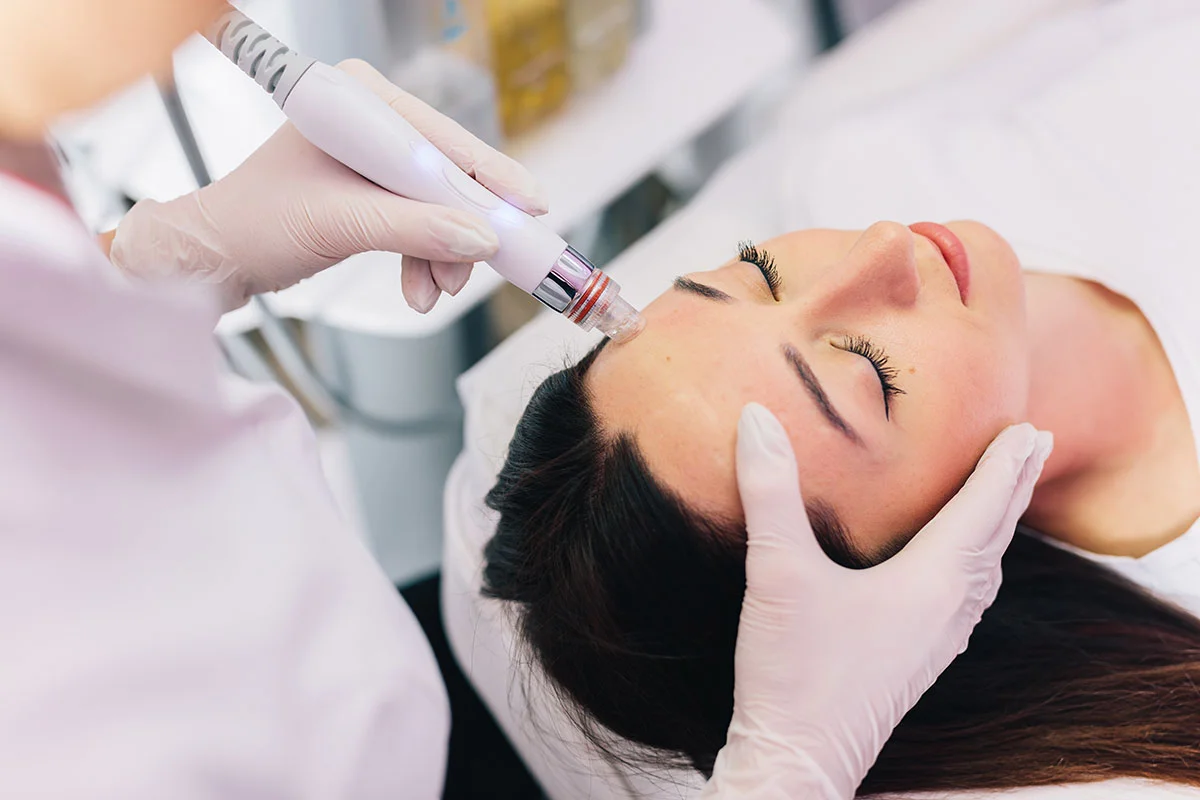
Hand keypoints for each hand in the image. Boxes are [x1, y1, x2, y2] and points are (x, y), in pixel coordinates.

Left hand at [109, 59, 546, 313]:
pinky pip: (421, 224)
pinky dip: (426, 259)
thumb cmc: (256, 223)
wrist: (215, 259)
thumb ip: (416, 230)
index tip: (530, 206)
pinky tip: (421, 288)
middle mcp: (371, 122)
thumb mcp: (341, 225)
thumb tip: (482, 239)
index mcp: (358, 102)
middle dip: (463, 229)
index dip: (490, 175)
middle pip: (447, 175)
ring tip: (435, 292)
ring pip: (438, 207)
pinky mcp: (373, 193)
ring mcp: (374, 159)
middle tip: (483, 267)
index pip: (442, 139)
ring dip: (444, 254)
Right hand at [702, 404, 1052, 799]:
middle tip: (1035, 446)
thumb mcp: (779, 572)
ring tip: (1005, 499)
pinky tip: (958, 573)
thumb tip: (756, 419)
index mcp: (932, 583)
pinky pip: (967, 599)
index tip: (1029, 430)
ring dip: (999, 527)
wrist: (798, 758)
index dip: (1003, 465)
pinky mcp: (917, 661)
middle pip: (994, 537)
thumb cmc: (796, 671)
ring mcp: (937, 641)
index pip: (981, 508)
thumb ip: (770, 492)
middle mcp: (948, 610)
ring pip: (985, 571)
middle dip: (1014, 488)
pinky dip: (978, 566)